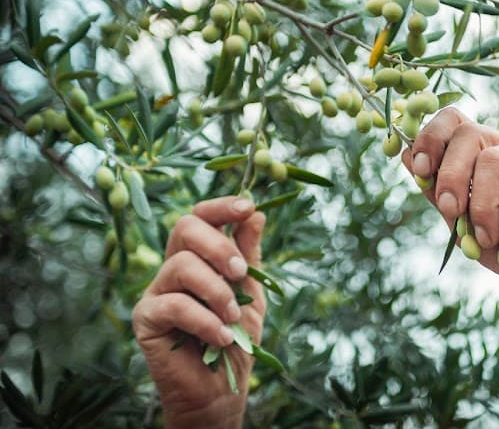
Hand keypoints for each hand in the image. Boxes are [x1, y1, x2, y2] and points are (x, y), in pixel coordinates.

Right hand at [132, 197, 265, 427]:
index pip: (201, 216)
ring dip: (216, 290)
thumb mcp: (251, 291)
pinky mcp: (146, 319)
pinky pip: (174, 305)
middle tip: (240, 273)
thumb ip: (249, 254)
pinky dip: (205, 320)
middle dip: (219, 246)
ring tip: (233, 318)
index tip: (247, 207)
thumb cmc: (236, 337)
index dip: (222, 206)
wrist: (222, 388)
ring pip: (181, 265)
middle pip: (185, 228)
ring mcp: (157, 291)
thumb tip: (255, 212)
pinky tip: (222, 337)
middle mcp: (174, 267)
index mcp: (199, 256)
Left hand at [402, 108, 498, 372]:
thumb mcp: (462, 222)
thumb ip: (439, 192)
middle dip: (450, 177)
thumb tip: (406, 156)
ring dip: (482, 208)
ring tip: (485, 240)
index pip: (453, 120)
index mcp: (481, 152)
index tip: (419, 171)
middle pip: (470, 133)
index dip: (430, 138)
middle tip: (451, 213)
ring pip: (495, 161)